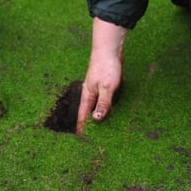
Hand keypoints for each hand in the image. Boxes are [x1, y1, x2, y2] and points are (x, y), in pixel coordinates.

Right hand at [76, 17, 126, 135]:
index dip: (82, 128)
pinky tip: (108, 112)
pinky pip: (102, 101)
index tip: (81, 141)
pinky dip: (103, 109)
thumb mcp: (107, 88)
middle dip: (88, 126)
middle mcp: (90, 94)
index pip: (83, 116)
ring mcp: (96, 89)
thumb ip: (103, 104)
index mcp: (87, 96)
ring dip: (96, 117)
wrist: (109, 48)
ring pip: (94, 107)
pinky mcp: (103, 85)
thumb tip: (96, 120)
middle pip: (87, 113)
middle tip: (90, 140)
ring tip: (99, 130)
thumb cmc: (106, 67)